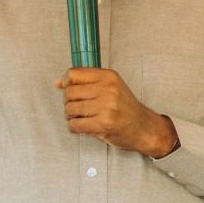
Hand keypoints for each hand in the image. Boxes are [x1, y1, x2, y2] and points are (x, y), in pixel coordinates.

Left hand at [56, 68, 177, 156]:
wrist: (144, 128)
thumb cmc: (126, 109)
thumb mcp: (111, 87)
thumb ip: (86, 82)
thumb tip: (58, 83)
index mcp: (109, 77)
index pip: (73, 74)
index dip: (67, 84)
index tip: (71, 90)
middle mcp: (108, 89)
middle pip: (69, 92)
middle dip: (68, 102)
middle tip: (78, 108)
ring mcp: (106, 106)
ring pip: (70, 109)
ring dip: (71, 116)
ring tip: (82, 118)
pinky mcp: (104, 124)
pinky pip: (75, 125)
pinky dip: (75, 128)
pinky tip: (84, 126)